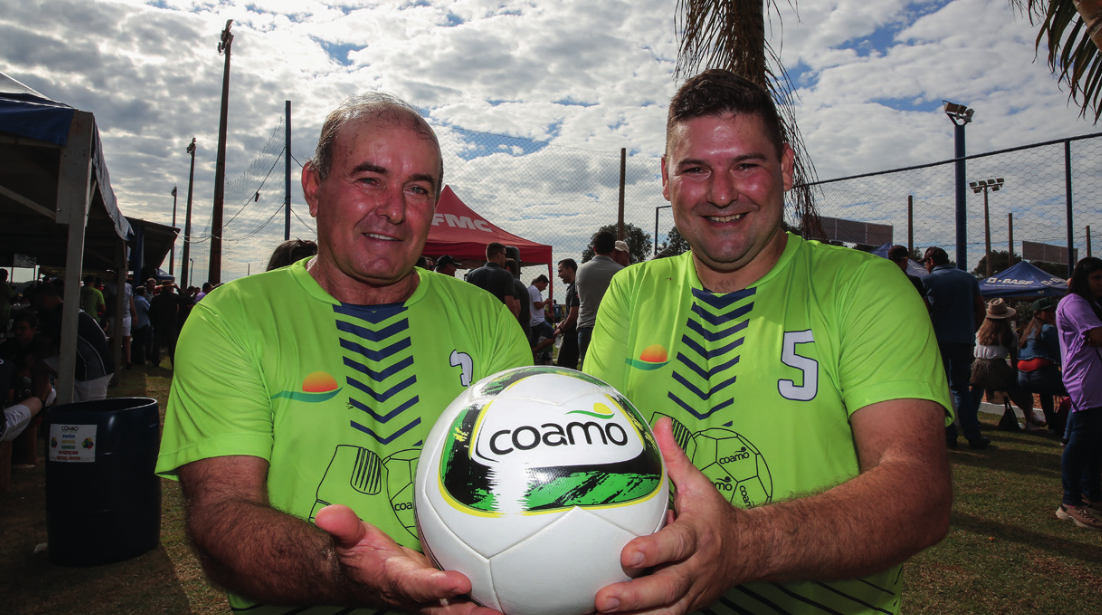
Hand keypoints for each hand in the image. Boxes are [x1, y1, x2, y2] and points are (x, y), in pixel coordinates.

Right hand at [315, 505, 502, 614]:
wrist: (361, 578)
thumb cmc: (359, 556)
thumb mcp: (348, 539)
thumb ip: (343, 527)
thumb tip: (329, 513)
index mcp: (397, 581)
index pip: (418, 586)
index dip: (436, 587)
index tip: (458, 581)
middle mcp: (419, 596)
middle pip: (448, 610)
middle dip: (472, 612)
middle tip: (499, 610)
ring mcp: (434, 599)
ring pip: (462, 610)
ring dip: (486, 611)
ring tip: (518, 609)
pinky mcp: (447, 596)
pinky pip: (469, 602)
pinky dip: (490, 602)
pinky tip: (520, 596)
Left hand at [594, 418, 743, 614]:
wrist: (749, 551)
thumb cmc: (713, 517)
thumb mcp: (698, 485)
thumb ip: (676, 459)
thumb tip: (660, 424)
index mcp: (698, 536)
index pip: (677, 544)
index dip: (655, 551)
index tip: (629, 553)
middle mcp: (696, 568)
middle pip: (668, 587)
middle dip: (636, 595)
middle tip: (604, 599)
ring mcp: (692, 592)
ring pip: (665, 610)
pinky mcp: (686, 607)